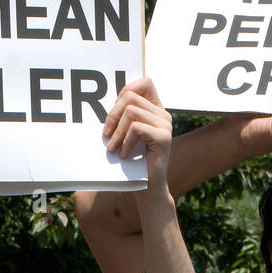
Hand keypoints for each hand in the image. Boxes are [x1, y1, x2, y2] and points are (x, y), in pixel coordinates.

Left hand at [103, 78, 172, 194]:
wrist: (148, 190)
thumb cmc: (134, 163)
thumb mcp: (127, 135)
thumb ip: (124, 116)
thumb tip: (110, 101)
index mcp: (156, 110)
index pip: (145, 82)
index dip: (126, 90)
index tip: (114, 112)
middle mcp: (163, 115)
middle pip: (131, 96)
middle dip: (113, 114)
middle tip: (106, 135)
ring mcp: (165, 125)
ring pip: (131, 111)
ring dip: (117, 131)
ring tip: (112, 148)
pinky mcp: (164, 137)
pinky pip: (136, 128)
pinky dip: (125, 142)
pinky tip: (124, 155)